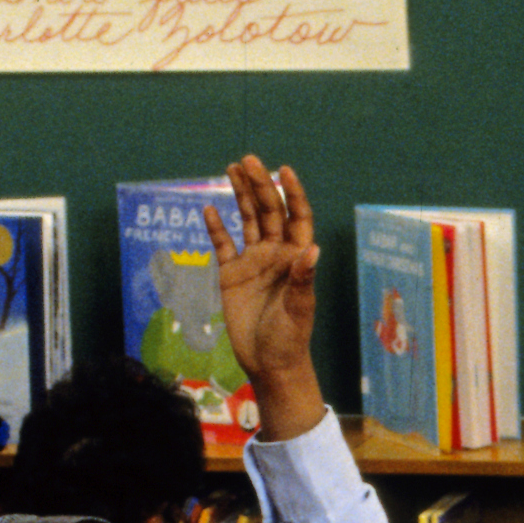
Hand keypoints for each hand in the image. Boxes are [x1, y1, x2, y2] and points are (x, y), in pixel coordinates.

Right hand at [205, 155, 323, 439]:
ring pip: (247, 220)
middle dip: (260, 185)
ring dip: (241, 195)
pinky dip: (217, 227)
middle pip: (268, 211)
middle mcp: (275, 253)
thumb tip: (313, 249)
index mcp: (295, 257)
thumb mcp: (299, 310)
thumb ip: (303, 279)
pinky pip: (223, 244)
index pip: (297, 217)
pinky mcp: (231, 274)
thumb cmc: (290, 338)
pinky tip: (210, 209)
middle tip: (248, 160)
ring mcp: (253, 261)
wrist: (268, 362)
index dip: (293, 193)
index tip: (285, 170)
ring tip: (231, 168)